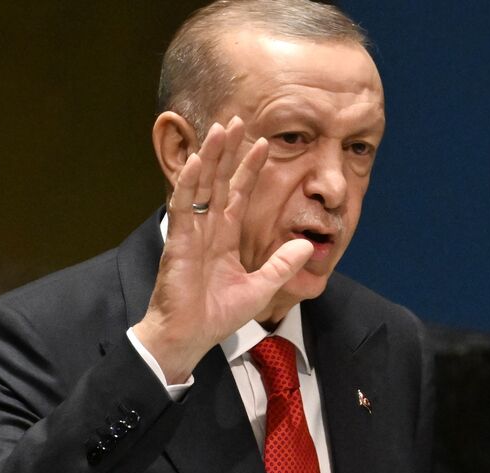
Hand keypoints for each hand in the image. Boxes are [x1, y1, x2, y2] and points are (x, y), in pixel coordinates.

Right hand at [133, 117, 312, 383]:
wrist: (190, 336)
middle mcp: (209, 228)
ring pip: (200, 184)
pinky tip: (195, 161)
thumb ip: (283, 266)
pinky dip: (188, 183)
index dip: (250, 168)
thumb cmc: (218, 315)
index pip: (240, 193)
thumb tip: (309, 246)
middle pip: (219, 179)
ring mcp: (192, 232)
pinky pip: (183, 207)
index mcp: (226, 236)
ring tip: (218, 128)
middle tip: (237, 119)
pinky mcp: (179, 241)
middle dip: (229, 150)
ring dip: (209, 156)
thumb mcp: (262, 288)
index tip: (264, 142)